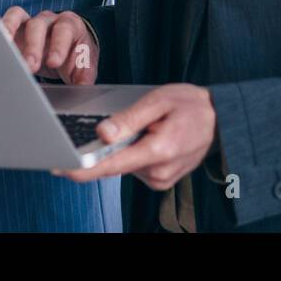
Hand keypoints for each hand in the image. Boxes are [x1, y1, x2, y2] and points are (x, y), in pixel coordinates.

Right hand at [0, 7, 98, 84]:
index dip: (58, 46)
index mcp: (70, 25)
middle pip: (38, 25)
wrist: (69, 47)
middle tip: (29, 66)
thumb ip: (83, 78)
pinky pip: (7, 20)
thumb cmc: (75, 56)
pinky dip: (1, 28)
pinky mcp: (15, 27)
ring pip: (18, 17)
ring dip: (10, 32)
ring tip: (5, 51)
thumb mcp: (84, 67)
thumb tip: (82, 90)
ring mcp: (30, 21)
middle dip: (33, 46)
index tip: (53, 62)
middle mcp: (49, 20)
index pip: (64, 30)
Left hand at [52, 84, 216, 190]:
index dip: (82, 169)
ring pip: (123, 165)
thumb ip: (129, 119)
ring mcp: (160, 178)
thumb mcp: (159, 101)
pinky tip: (148, 137)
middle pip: (114, 165)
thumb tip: (102, 134)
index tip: (59, 168)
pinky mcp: (160, 179)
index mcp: (158, 151)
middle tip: (110, 127)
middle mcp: (158, 171)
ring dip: (122, 148)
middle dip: (103, 149)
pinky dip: (132, 153)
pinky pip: (134, 167)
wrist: (221, 120)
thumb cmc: (191, 105)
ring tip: (146, 126)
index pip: (111, 165)